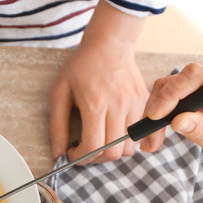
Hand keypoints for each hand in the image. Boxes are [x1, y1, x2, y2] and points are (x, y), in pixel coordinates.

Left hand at [49, 2, 146, 163]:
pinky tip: (119, 137)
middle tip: (85, 148)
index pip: (94, 146)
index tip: (73, 151)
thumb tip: (58, 153)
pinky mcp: (146, 103)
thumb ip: (57, 125)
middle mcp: (119, 105)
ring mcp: (135, 105)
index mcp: (95, 103)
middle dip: (96, 158)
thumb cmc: (81, 66)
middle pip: (113, 151)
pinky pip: (144, 135)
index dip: (81, 157)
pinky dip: (131, 142)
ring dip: (113, 151)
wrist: (109, 44)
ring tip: (101, 140)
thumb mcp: (60, 92)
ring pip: (129, 148)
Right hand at [143, 63, 202, 176]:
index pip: (192, 79)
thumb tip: (177, 120)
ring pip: (175, 87)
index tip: (154, 119)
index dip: (168, 96)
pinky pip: (181, 94)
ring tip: (152, 142)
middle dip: (156, 107)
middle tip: (147, 141)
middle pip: (178, 81)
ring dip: (159, 111)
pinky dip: (168, 111)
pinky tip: (161, 132)